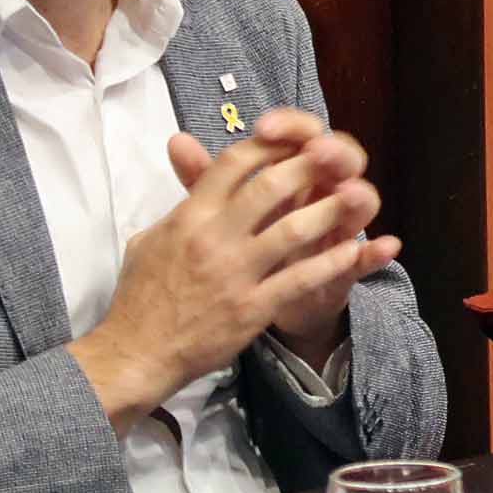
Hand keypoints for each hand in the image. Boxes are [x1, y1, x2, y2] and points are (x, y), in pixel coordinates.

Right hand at [66, 108, 399, 426]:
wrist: (136, 353)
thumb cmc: (140, 296)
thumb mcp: (149, 239)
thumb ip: (180, 204)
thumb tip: (190, 172)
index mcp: (190, 217)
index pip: (234, 162)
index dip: (270, 145)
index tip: (296, 139)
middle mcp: (213, 238)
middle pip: (271, 186)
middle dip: (308, 167)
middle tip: (336, 158)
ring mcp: (235, 273)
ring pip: (294, 229)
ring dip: (330, 210)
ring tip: (355, 198)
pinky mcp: (252, 308)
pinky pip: (301, 278)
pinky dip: (331, 262)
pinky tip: (351, 250)